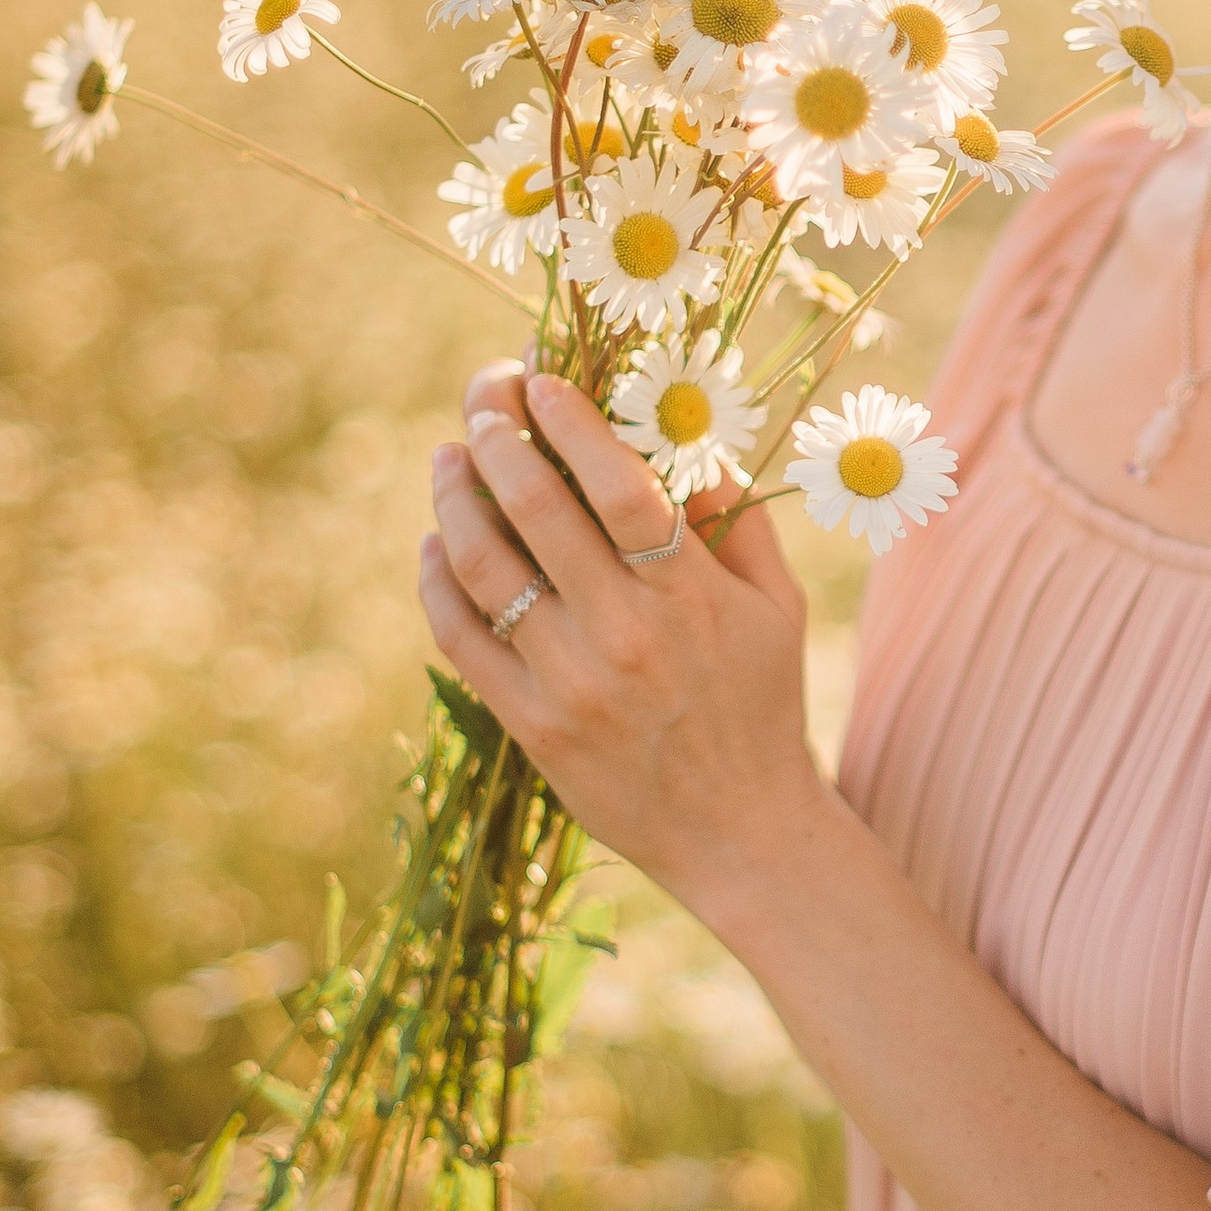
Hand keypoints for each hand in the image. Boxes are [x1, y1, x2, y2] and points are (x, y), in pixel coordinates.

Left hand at [419, 358, 822, 914]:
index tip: (540, 379)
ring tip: (448, 457)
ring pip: (484, 567)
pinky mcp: (532, 726)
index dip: (571, 422)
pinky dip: (436, 580)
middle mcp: (624, 635)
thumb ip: (736, 518)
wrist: (739, 831)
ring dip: (454, 498)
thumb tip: (687, 439)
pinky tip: (434, 544)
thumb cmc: (763, 704)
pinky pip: (460, 638)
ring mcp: (570, 683)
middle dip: (497, 436)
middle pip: (537, 511)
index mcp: (689, 597)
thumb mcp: (776, 605)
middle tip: (482, 400)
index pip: (619, 487)